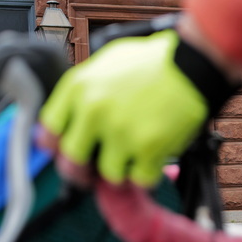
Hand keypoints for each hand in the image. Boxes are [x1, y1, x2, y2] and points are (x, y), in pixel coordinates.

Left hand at [39, 25, 238, 187]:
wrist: (192, 66)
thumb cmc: (153, 62)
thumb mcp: (107, 63)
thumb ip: (83, 92)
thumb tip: (63, 124)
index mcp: (79, 88)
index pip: (49, 130)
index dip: (58, 144)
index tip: (69, 148)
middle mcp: (94, 111)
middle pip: (72, 160)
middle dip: (84, 168)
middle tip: (98, 166)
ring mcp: (121, 133)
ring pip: (108, 174)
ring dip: (123, 170)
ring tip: (136, 155)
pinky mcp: (148, 149)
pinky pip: (140, 179)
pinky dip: (148, 174)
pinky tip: (154, 159)